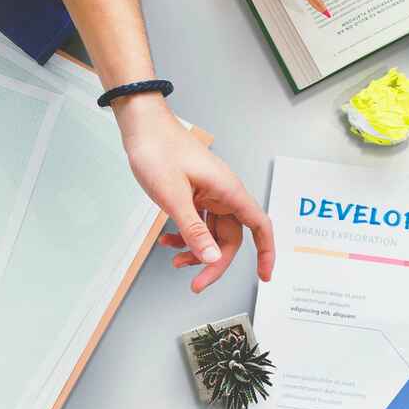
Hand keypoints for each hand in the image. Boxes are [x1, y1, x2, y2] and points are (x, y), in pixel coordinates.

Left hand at [116, 99, 274, 292]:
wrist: (141, 125)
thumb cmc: (158, 150)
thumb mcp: (174, 197)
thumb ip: (194, 231)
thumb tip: (213, 259)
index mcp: (228, 190)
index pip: (259, 226)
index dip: (266, 252)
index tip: (264, 276)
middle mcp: (223, 193)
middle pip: (231, 238)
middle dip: (214, 262)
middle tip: (196, 283)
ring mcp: (208, 194)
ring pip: (212, 233)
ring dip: (196, 250)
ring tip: (175, 260)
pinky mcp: (194, 194)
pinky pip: (197, 222)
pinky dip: (185, 236)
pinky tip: (167, 241)